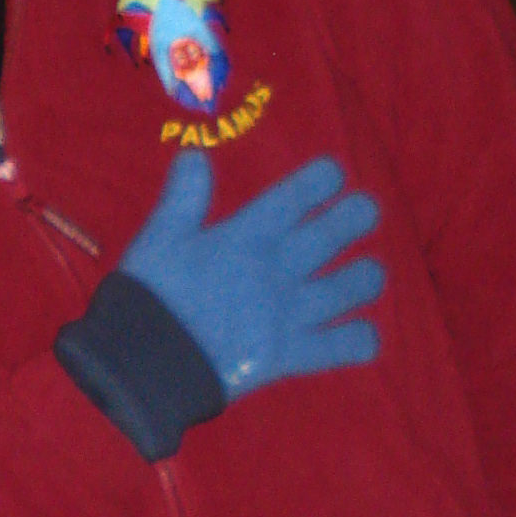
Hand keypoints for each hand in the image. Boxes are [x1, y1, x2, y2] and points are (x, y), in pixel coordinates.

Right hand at [119, 149, 384, 399]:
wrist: (148, 363)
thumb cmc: (150, 295)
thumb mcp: (159, 238)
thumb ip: (183, 197)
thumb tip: (195, 153)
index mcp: (247, 235)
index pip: (298, 195)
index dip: (324, 178)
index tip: (332, 174)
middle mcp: (279, 268)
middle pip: (338, 231)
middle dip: (358, 215)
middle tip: (362, 212)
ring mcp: (291, 311)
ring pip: (355, 286)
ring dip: (367, 276)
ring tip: (365, 273)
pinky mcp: (294, 353)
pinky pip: (347, 345)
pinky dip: (360, 339)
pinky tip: (359, 334)